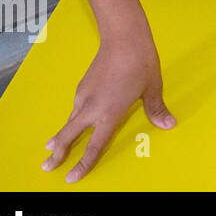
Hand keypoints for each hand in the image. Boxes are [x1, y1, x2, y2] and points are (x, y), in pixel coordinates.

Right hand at [43, 31, 173, 183]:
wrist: (123, 37)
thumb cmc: (141, 62)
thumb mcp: (152, 88)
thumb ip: (156, 109)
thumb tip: (169, 124)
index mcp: (110, 113)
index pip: (94, 147)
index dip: (83, 164)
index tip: (72, 178)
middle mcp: (92, 108)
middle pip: (69, 136)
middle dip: (58, 154)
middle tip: (46, 167)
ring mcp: (84, 95)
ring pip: (69, 121)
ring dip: (61, 136)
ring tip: (52, 147)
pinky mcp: (82, 85)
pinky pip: (75, 107)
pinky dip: (71, 118)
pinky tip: (73, 119)